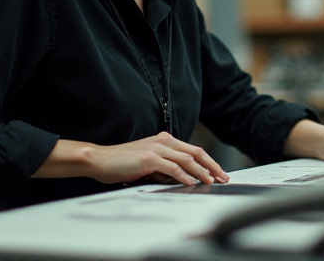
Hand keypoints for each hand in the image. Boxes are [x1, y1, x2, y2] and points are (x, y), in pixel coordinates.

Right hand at [84, 132, 229, 185]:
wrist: (100, 159)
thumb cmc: (122, 163)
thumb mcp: (149, 164)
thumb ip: (166, 168)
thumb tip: (183, 178)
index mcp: (165, 140)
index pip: (194, 150)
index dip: (209, 161)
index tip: (219, 172)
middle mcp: (163, 141)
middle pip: (196, 152)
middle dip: (212, 166)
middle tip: (223, 177)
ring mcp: (157, 148)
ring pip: (186, 159)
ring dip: (201, 172)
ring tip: (211, 181)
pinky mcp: (149, 158)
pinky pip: (172, 167)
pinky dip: (183, 175)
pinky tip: (191, 182)